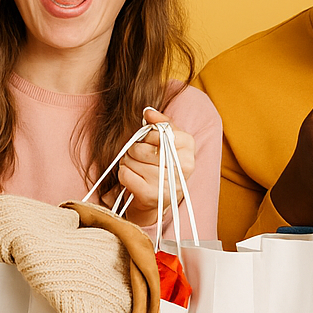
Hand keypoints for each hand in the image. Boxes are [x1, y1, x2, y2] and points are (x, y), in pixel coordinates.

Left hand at [118, 108, 197, 230]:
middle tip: (138, 156)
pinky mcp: (151, 196)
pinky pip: (125, 174)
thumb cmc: (162, 165)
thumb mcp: (167, 141)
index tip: (149, 142)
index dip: (148, 136)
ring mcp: (167, 183)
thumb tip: (148, 112)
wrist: (158, 201)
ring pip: (131, 160)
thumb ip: (161, 123)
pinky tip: (133, 177)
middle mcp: (183, 167)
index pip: (159, 133)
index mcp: (189, 148)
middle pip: (142, 148)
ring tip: (136, 166)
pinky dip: (123, 174)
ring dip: (127, 162)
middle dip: (134, 149)